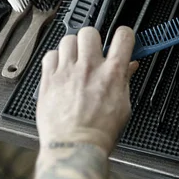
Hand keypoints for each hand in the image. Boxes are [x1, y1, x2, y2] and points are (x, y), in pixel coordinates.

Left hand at [37, 27, 138, 153]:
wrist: (75, 147)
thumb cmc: (100, 132)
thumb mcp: (123, 105)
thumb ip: (125, 80)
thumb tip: (129, 66)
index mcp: (113, 73)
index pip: (123, 36)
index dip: (124, 34)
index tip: (121, 39)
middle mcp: (89, 68)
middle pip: (90, 32)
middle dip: (93, 39)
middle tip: (93, 51)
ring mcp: (67, 72)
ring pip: (67, 39)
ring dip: (73, 47)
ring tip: (75, 59)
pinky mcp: (48, 80)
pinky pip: (49, 54)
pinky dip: (55, 59)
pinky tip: (60, 69)